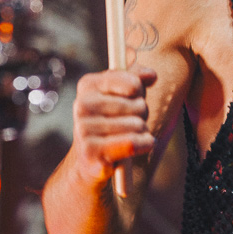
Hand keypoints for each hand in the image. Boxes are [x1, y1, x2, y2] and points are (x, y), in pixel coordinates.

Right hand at [72, 66, 156, 185]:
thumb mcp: (120, 94)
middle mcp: (82, 105)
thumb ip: (136, 78)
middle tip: (132, 121)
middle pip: (138, 105)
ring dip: (143, 132)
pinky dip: (144, 144)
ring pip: (137, 125)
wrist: (89, 158)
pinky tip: (142, 145)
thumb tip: (151, 74)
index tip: (134, 97)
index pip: (133, 83)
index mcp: (88, 85)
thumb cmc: (110, 120)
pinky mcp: (91, 152)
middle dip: (142, 114)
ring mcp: (84, 129)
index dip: (140, 92)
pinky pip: (131, 143)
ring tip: (132, 135)